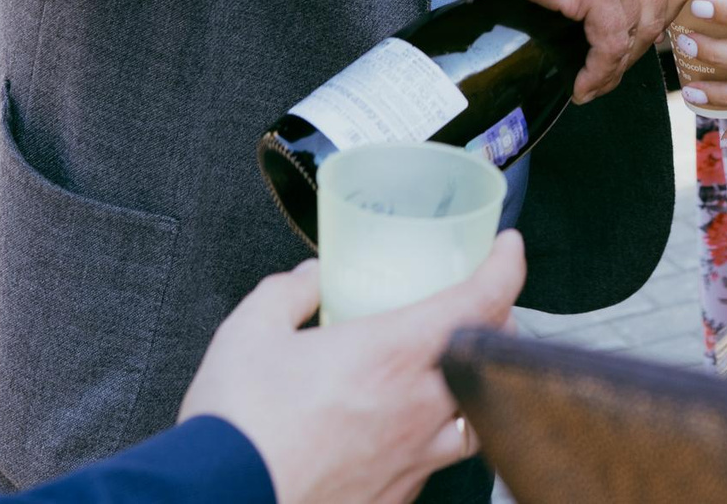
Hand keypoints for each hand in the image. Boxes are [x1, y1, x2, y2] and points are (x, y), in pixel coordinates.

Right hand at [177, 232, 526, 503]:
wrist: (220, 500)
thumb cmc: (239, 423)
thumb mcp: (250, 332)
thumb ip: (287, 294)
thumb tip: (308, 279)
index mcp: (394, 354)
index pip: (481, 301)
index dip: (506, 266)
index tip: (506, 248)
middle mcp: (419, 407)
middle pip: (492, 357)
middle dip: (494, 325)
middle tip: (475, 306)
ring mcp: (413, 458)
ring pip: (475, 418)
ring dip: (472, 386)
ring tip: (450, 371)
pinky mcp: (395, 497)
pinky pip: (434, 461)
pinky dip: (433, 436)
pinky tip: (405, 430)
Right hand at [510, 0, 691, 100]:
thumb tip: (632, 8)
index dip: (661, 20)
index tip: (642, 39)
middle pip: (660, 13)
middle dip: (638, 47)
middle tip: (614, 66)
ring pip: (636, 33)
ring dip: (617, 66)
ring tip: (595, 81)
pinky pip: (609, 44)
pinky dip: (599, 71)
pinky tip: (584, 83)